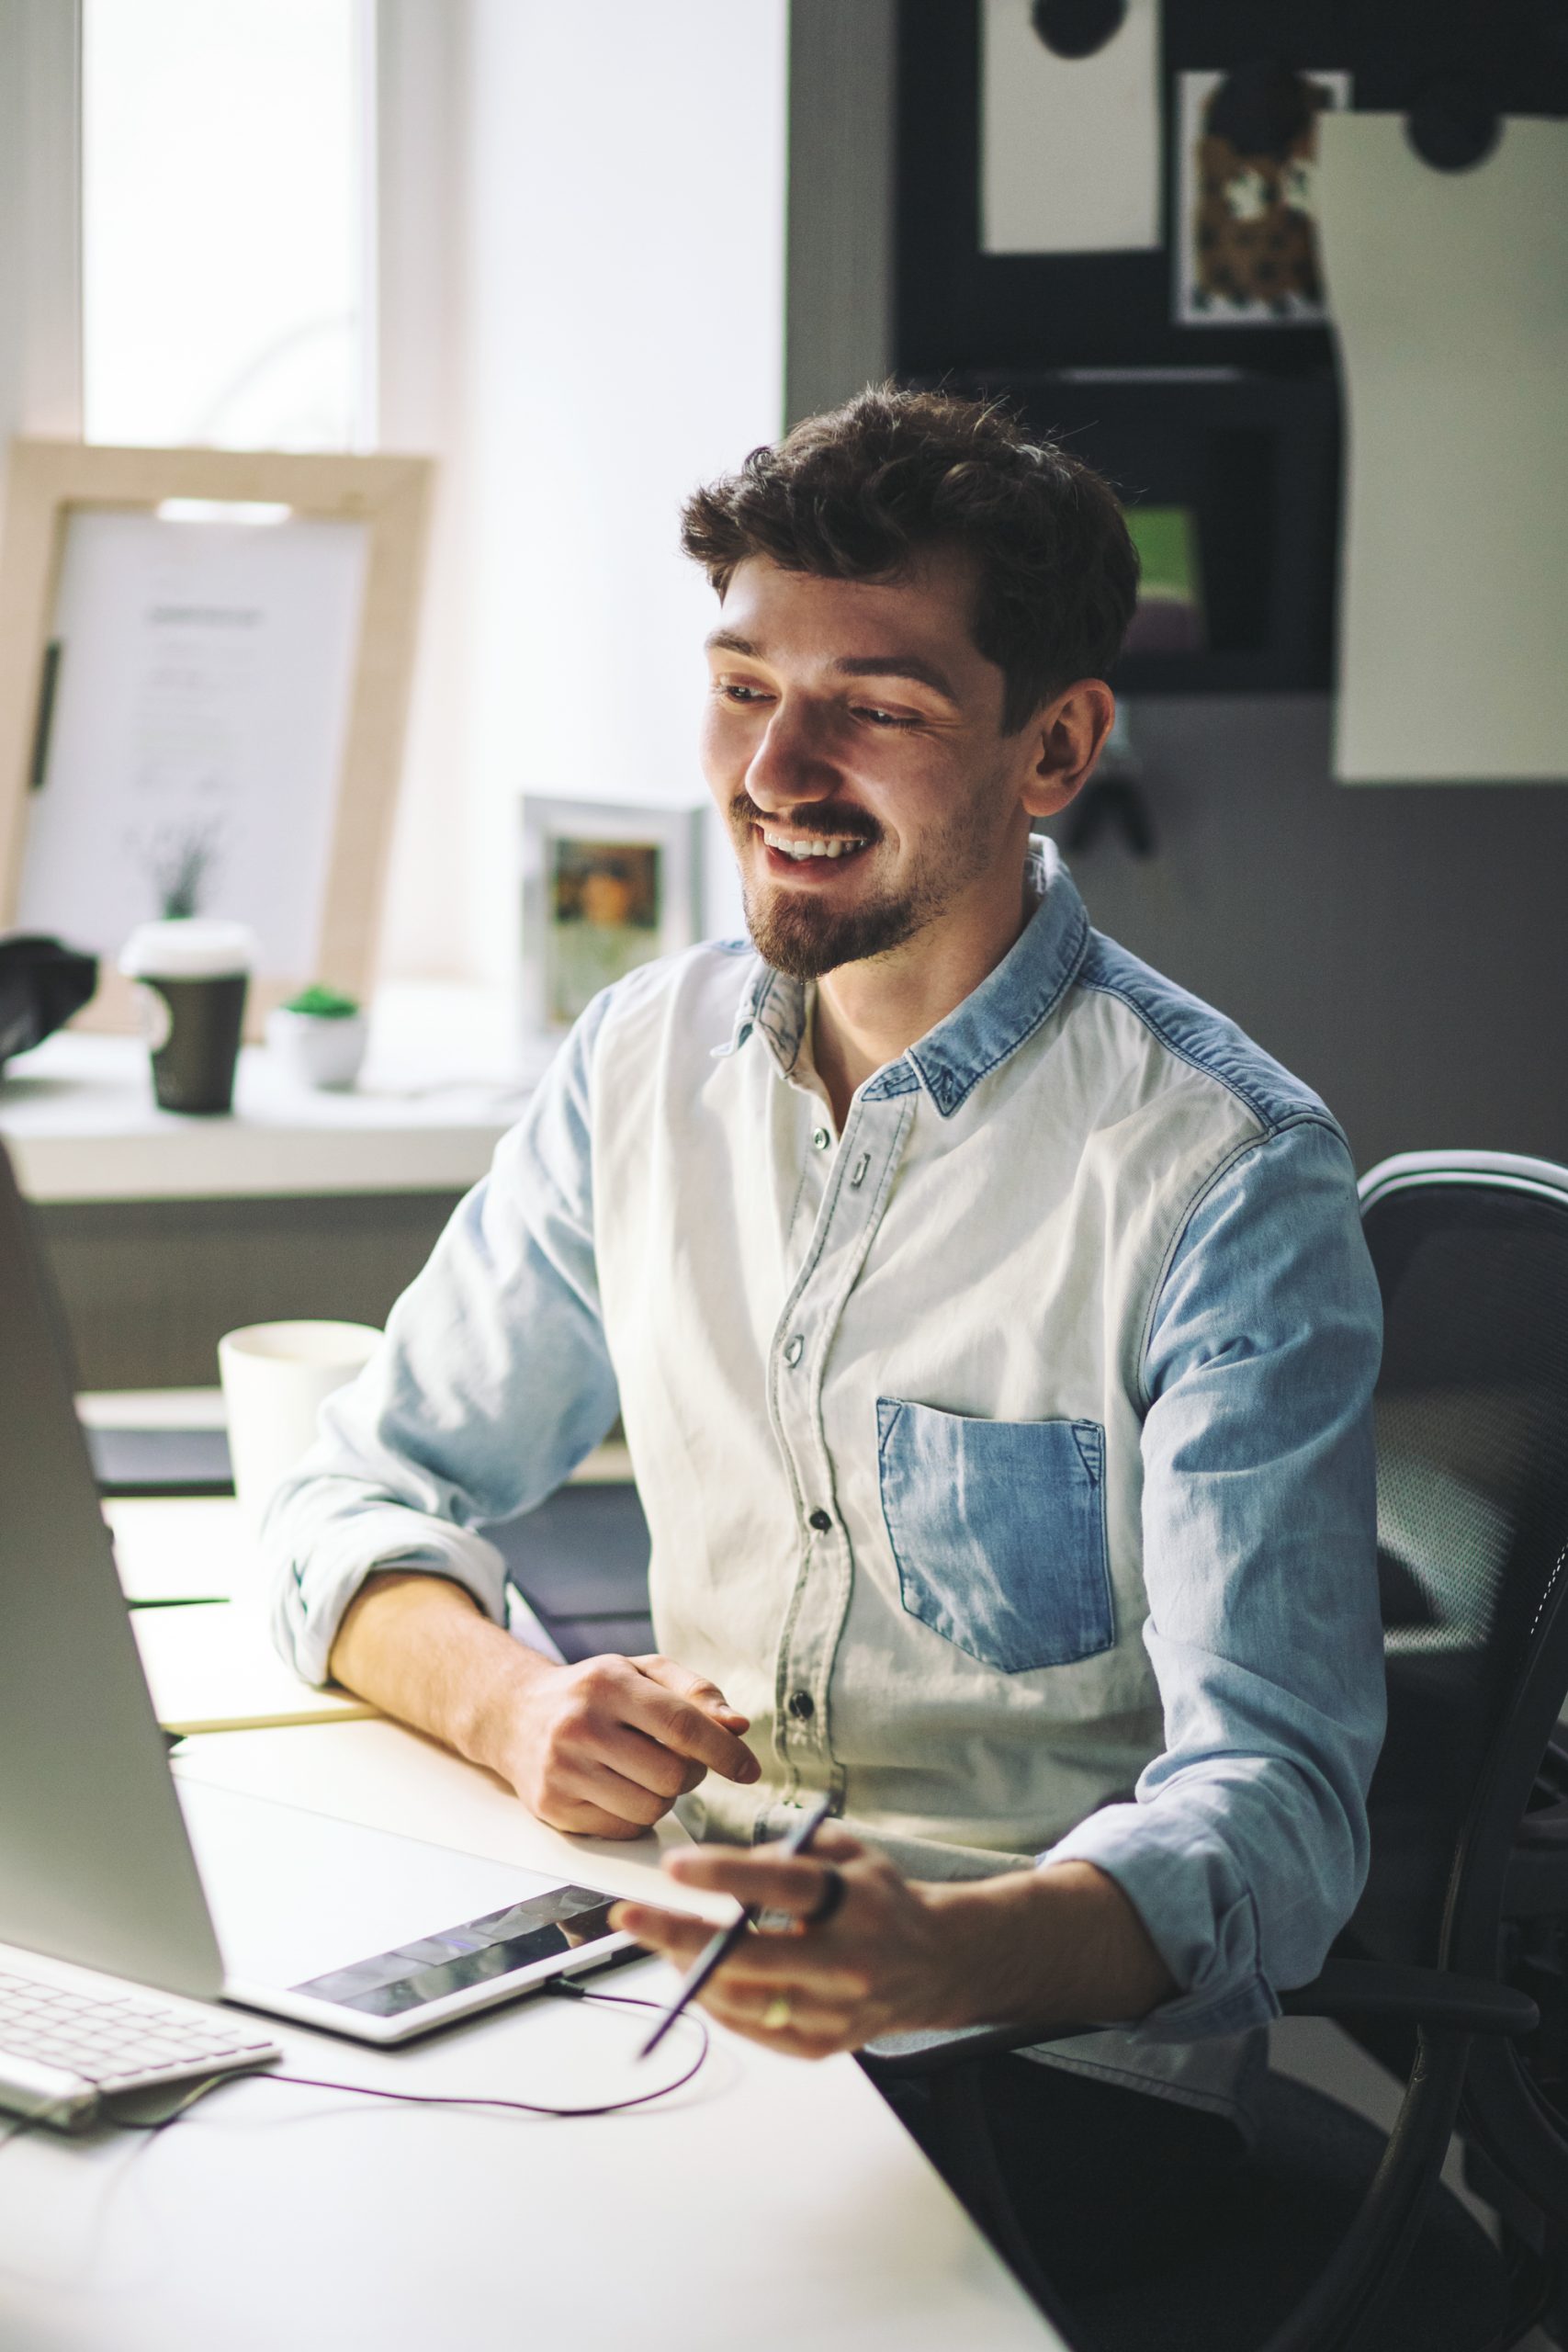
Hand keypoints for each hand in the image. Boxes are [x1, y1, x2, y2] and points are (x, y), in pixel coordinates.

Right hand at [496, 1651, 760, 1839]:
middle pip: (671, 1774)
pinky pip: (623, 1830)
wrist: (516, 1715)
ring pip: (650, 1808)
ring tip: (646, 1773)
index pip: (680, 1724)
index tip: (749, 1770)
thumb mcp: (642, 1673)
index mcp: (608, 1683)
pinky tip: (620, 1790)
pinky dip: (635, 1817)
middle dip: (690, 1774)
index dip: (724, 1750)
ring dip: (663, 1798)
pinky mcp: (553, 1807)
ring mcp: (562, 1769)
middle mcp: (580, 1725)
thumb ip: (695, 1692)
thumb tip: (738, 1726)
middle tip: (678, 1761)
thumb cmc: (594, 1693)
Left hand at [610, 1826, 969, 2057]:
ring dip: (688, 1970)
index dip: (725, 1874)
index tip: (674, 1866)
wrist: (935, 1966)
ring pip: (740, 2000)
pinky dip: (714, 2000)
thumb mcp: (851, 1853)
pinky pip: (749, 2029)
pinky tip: (697, 1973)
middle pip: (749, 1956)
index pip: (784, 1886)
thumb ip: (794, 1848)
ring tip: (660, 1941)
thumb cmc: (881, 1901)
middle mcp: (847, 1964)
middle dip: (678, 1936)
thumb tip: (728, 1866)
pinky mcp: (820, 2047)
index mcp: (857, 1905)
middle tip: (630, 1918)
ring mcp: (833, 2014)